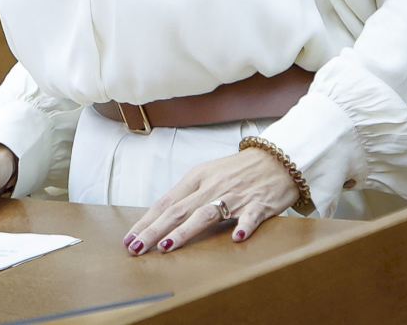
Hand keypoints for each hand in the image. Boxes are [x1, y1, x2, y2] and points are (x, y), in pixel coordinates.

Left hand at [123, 148, 297, 254]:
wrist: (277, 158)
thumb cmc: (239, 170)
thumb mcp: (209, 175)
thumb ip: (189, 195)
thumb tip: (163, 217)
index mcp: (197, 178)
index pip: (165, 202)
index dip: (146, 221)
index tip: (129, 239)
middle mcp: (212, 186)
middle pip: (177, 210)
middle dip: (154, 231)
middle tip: (136, 248)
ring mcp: (235, 195)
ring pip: (205, 214)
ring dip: (184, 231)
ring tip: (167, 246)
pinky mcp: (259, 204)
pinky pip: (250, 217)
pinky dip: (243, 227)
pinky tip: (236, 239)